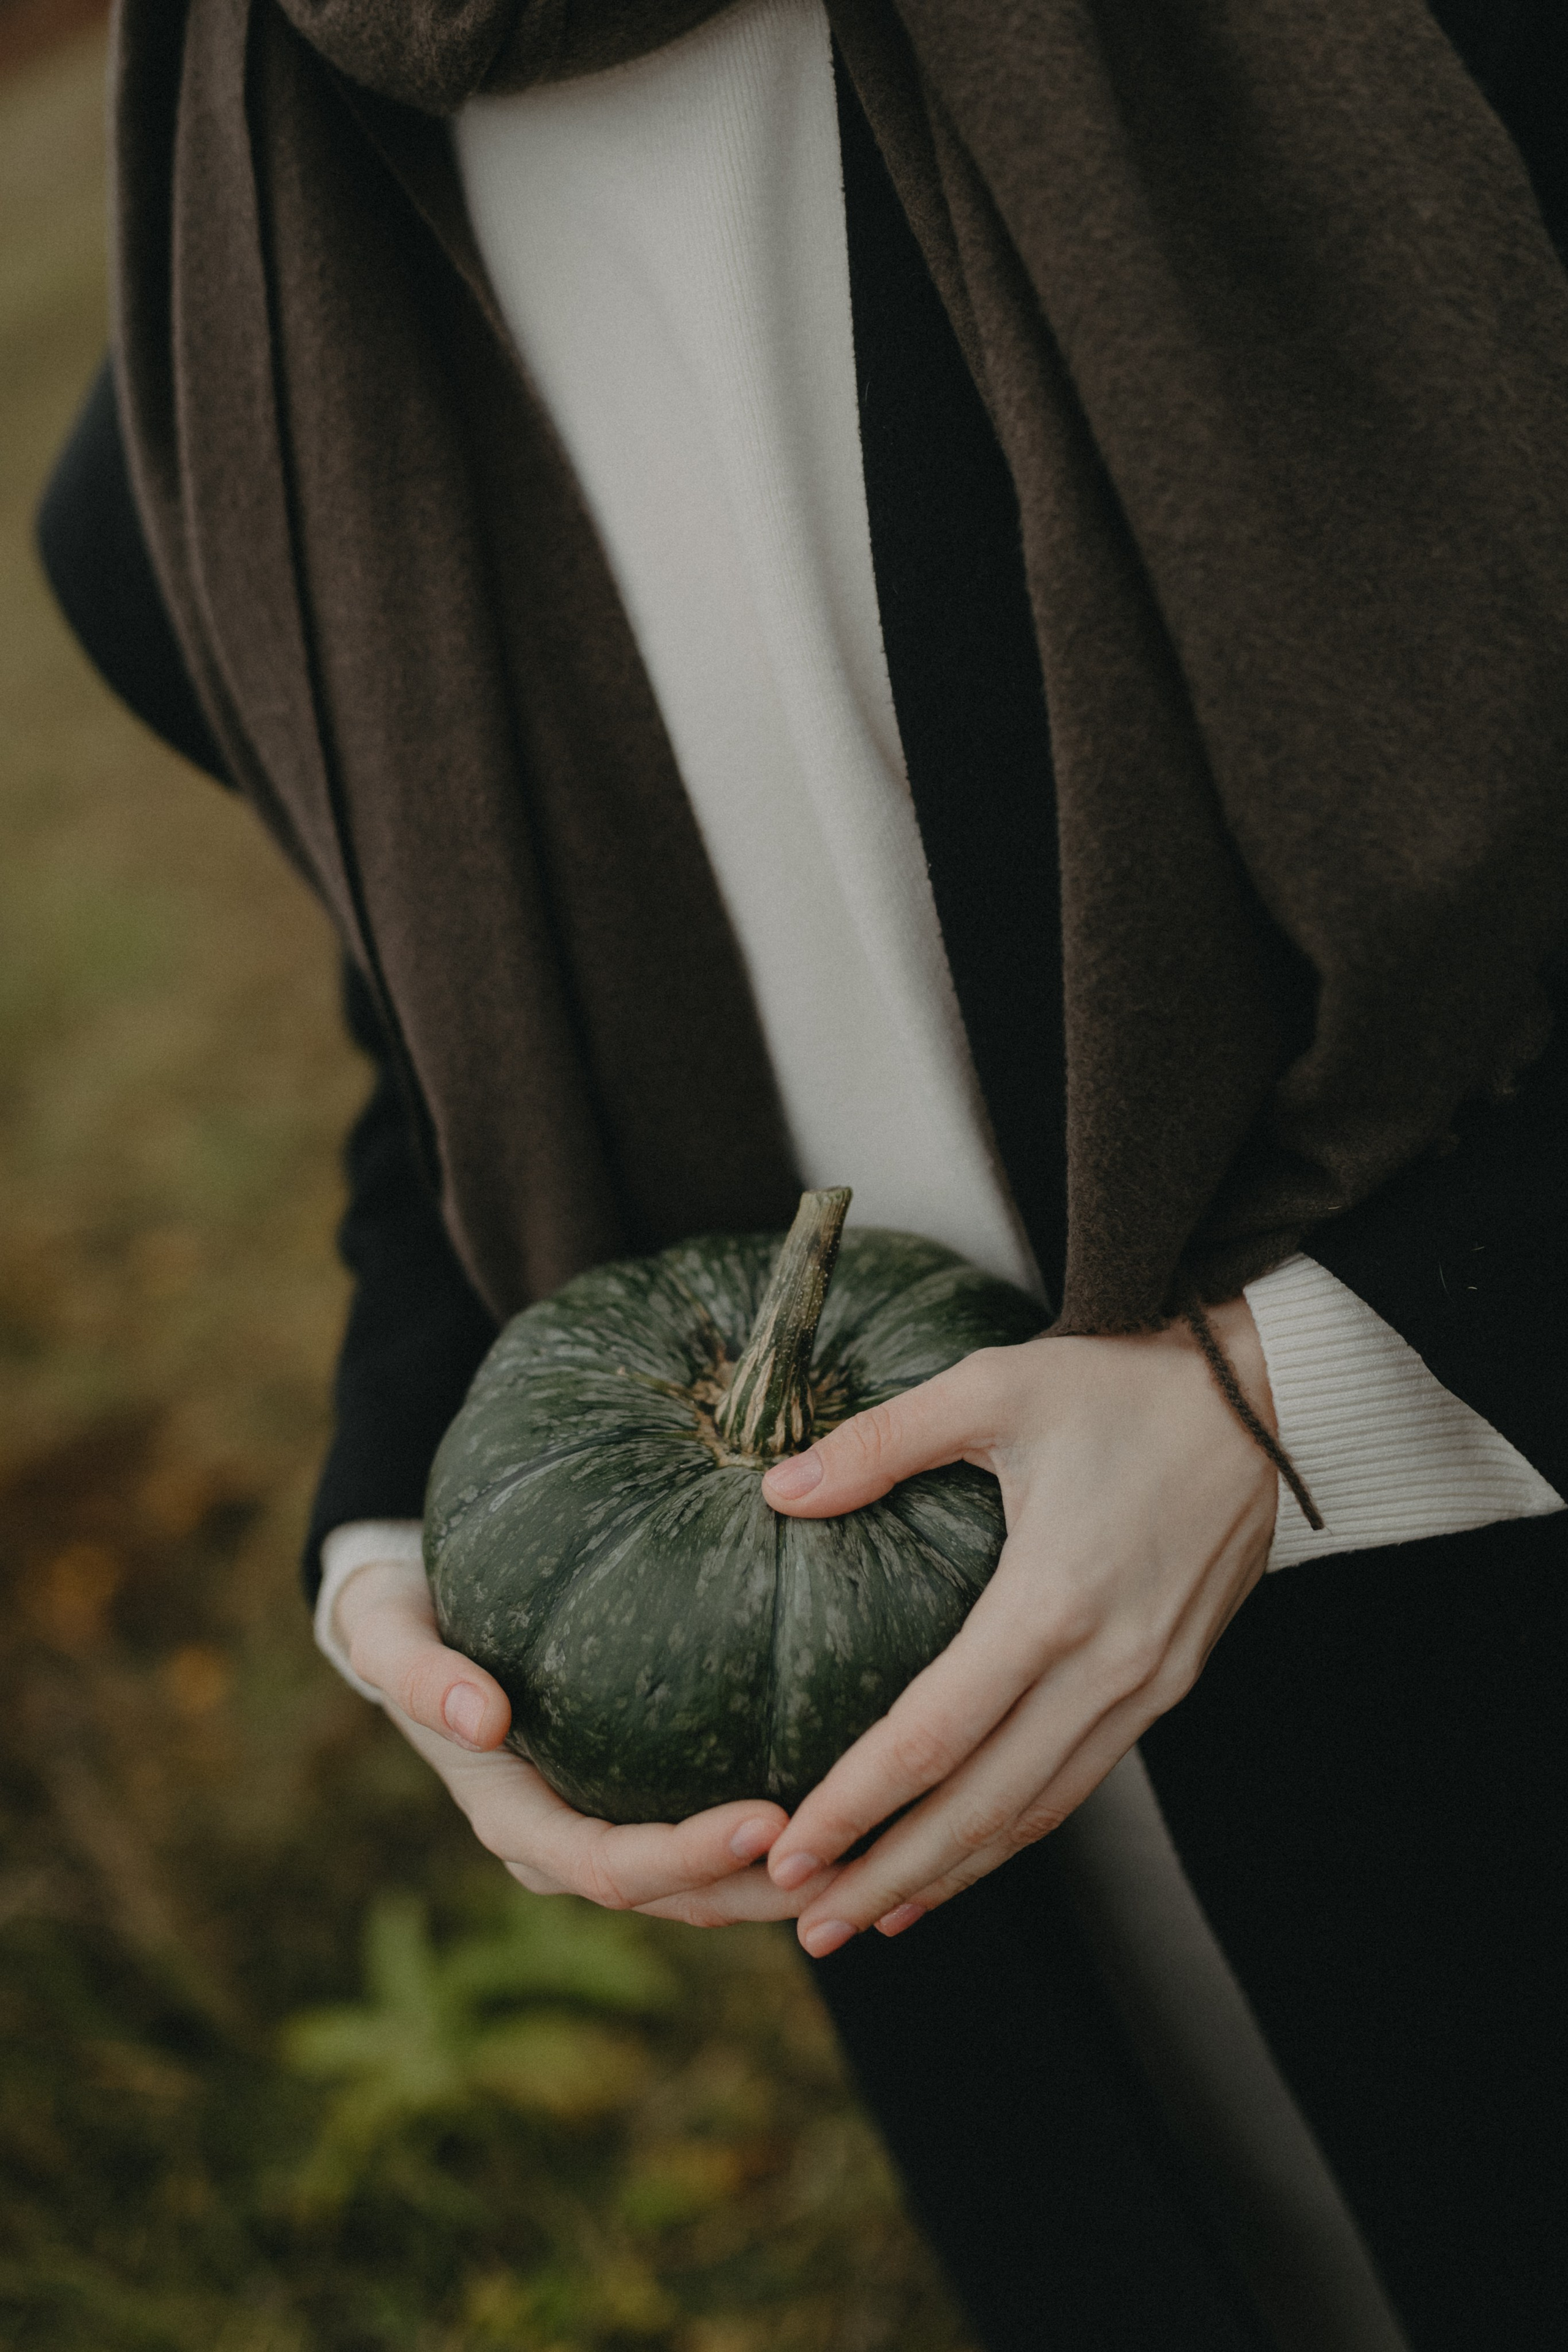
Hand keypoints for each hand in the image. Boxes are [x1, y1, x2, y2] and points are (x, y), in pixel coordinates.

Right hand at [333, 1561, 835, 1925]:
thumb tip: (480, 1720)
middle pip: (679, 1897)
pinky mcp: (633, 1798)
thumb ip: (424, 1677)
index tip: (767, 1819)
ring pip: (707, 1885)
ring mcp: (602, 1828)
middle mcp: (566, 1844)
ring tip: (876, 1852)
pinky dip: (773, 1839)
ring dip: (785, 1882)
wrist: (406, 1624)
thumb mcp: (390, 1637)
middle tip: (855, 1854)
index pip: (615, 1868)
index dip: (690, 1857)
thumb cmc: (400, 1626)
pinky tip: (847, 1802)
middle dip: (765, 1890)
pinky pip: (711, 1837)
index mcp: (516, 1823)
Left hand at [759, 1299, 1276, 1957]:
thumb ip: (880, 1442)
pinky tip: (962, 1857)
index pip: (937, 1734)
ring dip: (952, 1872)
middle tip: (810, 1922)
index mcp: (1054, 1598)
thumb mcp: (992, 1388)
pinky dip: (1014, 1832)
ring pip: (1038, 1812)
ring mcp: (1147, 1685)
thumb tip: (776, 1490)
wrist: (1257, 1394)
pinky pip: (1078, 1782)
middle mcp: (1108, 1664)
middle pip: (985, 1804)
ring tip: (868, 1915)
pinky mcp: (1168, 1685)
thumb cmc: (1117, 1383)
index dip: (858, 1802)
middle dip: (892, 1872)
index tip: (788, 1850)